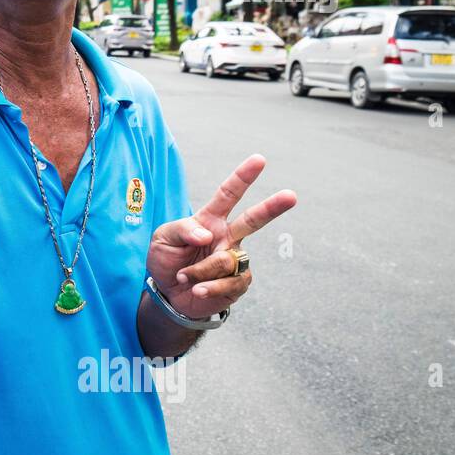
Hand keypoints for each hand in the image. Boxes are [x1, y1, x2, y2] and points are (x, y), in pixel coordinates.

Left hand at [146, 154, 296, 319]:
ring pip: (227, 260)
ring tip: (184, 277)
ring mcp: (235, 260)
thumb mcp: (163, 238)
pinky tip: (198, 290)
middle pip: (253, 220)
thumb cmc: (167, 259)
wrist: (169, 294)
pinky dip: (209, 287)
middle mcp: (228, 237)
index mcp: (211, 219)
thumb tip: (208, 234)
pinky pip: (230, 282)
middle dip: (272, 207)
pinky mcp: (238, 283)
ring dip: (202, 270)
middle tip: (291, 195)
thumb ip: (182, 229)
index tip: (259, 160)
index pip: (228, 195)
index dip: (242, 177)